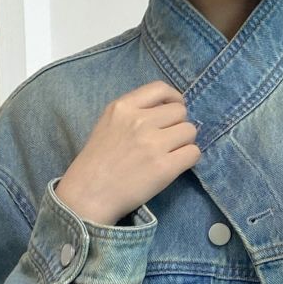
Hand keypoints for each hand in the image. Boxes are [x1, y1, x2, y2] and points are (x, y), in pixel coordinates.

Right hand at [55, 81, 200, 226]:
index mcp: (122, 107)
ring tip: (169, 153)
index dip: (174, 98)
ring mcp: (153, 144)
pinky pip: (194, 153)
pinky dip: (188, 159)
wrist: (88, 195)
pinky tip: (174, 165)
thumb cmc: (98, 161)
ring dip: (184, 142)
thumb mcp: (108, 123)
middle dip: (177, 124)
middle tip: (167, 140)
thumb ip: (134, 111)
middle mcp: (139, 121)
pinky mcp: (164, 167)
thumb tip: (169, 108)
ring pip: (190, 131)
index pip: (161, 88)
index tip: (173, 110)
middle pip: (180, 111)